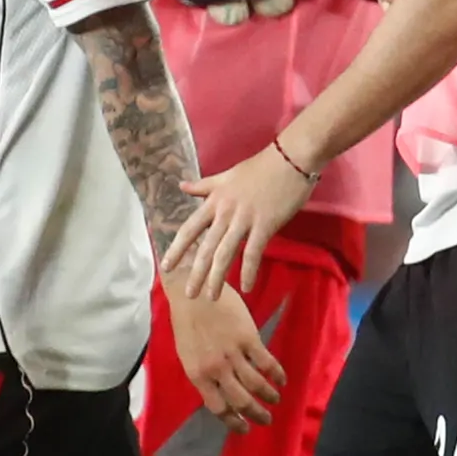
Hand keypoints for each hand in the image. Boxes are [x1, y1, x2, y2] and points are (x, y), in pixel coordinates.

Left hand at [168, 274, 287, 427]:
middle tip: (266, 419)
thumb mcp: (187, 354)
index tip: (244, 428)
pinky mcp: (248, 338)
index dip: (233, 422)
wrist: (193, 291)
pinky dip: (276, 374)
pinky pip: (266, 363)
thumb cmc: (186, 322)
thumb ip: (203, 375)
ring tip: (275, 399)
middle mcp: (216, 369)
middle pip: (240, 401)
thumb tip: (219, 393)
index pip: (218, 408)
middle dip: (256, 414)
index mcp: (198, 375)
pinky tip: (282, 379)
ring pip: (256, 385)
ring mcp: (233, 354)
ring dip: (269, 396)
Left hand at [175, 141, 316, 292]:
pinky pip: (253, 253)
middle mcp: (225, 212)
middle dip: (196, 273)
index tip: (166, 266)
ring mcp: (244, 219)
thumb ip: (204, 185)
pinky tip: (246, 287)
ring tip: (211, 297)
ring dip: (217, 277)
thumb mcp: (227, 175)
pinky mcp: (265, 225)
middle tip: (188, 294)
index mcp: (214, 200)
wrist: (290, 158)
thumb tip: (182, 186)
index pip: (189, 228)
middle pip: (205, 247)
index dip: (177, 249)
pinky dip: (249, 271)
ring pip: (225, 253)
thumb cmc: (260, 167)